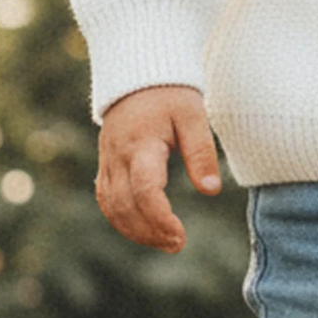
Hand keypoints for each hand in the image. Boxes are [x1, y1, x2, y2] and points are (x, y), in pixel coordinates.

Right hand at [95, 84, 221, 250]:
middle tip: (177, 244)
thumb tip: (211, 191)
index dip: (160, 218)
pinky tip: (143, 228)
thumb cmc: (171, 93)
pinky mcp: (105, 163)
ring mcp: (108, 160)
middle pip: (125, 205)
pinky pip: (106, 199)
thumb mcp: (193, 115)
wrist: (139, 73)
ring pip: (112, 207)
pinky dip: (121, 219)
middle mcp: (118, 155)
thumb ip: (201, 152)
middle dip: (149, 231)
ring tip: (165, 242)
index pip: (144, 190)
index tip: (180, 236)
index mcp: (141, 143)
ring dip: (135, 231)